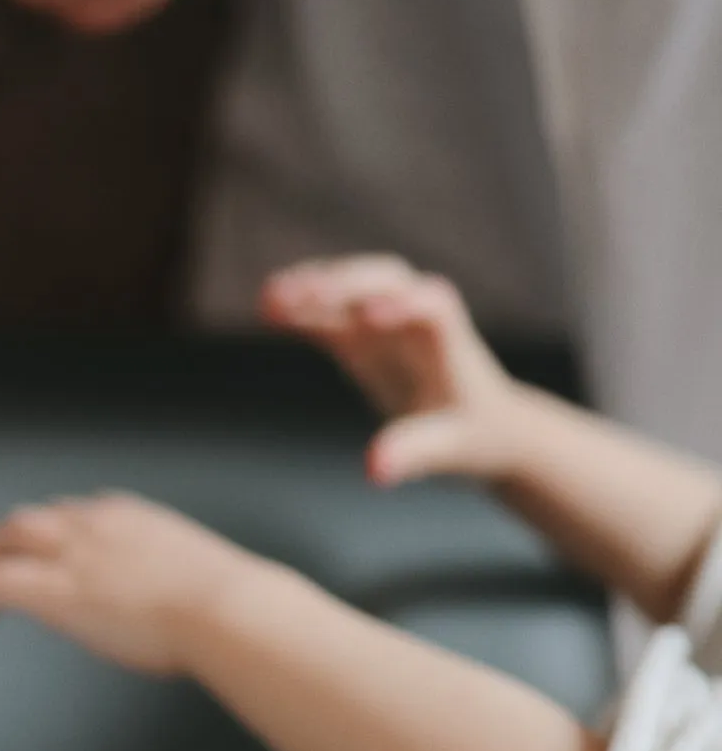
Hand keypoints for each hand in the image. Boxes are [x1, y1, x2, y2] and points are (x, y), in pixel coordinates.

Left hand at [0, 491, 253, 675]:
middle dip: (4, 539)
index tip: (49, 553)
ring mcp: (69, 553)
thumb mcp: (191, 570)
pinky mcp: (52, 590)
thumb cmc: (224, 602)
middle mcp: (91, 525)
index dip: (52, 533)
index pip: (73, 512)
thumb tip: (169, 597)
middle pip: (28, 518)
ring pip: (4, 538)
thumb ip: (166, 573)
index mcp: (126, 517)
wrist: (224, 609)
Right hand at [259, 256, 528, 485]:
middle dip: (346, 285)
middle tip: (303, 297)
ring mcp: (388, 323)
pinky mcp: (363, 336)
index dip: (406, 306)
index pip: (433, 310)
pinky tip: (268, 307)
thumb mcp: (449, 452)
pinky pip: (332, 312)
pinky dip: (303, 307)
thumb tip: (372, 468)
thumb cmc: (473, 437)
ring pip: (354, 287)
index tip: (372, 315)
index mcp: (449, 346)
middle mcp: (419, 320)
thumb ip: (412, 455)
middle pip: (386, 281)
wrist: (483, 423)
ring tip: (270, 299)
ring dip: (315, 287)